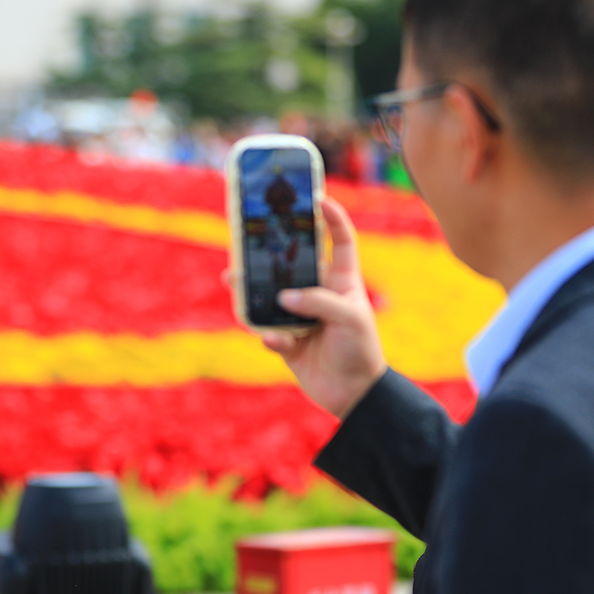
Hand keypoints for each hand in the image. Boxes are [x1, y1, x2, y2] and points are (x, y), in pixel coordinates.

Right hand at [261, 197, 386, 418]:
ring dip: (251, 288)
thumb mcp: (348, 319)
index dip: (331, 217)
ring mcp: (300, 316)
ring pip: (270, 295)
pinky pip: (268, 330)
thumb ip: (318, 302)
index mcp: (342, 280)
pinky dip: (269, 334)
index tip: (317, 198)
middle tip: (250, 234)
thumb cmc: (360, 350)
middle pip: (291, 263)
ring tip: (233, 278)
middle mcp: (318, 293)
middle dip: (271, 250)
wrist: (353, 395)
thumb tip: (284, 296)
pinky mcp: (287, 340)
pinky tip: (273, 339)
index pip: (339, 240)